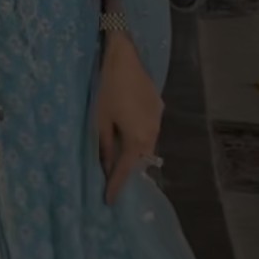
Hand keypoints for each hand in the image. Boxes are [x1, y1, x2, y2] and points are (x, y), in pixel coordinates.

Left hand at [96, 33, 163, 204]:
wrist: (124, 57)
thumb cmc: (107, 88)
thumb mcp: (99, 120)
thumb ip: (103, 146)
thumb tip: (104, 167)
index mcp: (138, 138)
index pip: (125, 169)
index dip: (116, 185)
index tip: (109, 201)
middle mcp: (153, 132)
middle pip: (140, 159)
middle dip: (126, 171)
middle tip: (112, 183)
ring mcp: (158, 119)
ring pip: (145, 145)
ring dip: (132, 154)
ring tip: (117, 163)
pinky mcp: (158, 107)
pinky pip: (148, 131)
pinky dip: (137, 138)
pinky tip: (126, 137)